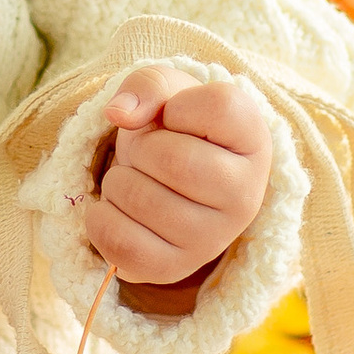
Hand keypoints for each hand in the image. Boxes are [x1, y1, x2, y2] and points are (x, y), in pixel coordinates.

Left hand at [79, 71, 274, 312]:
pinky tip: (116, 209)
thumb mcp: (168, 91)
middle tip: (148, 154)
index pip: (219, 107)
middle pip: (174, 160)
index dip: (179, 105)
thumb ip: (147, 84)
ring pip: (141, 199)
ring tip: (137, 180)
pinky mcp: (176, 268)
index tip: (177, 118)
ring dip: (118, 181)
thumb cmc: (173, 129)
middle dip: (141, 147)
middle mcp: (246, 195)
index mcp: (253, 141)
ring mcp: (213, 239)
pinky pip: (121, 244)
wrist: (166, 181)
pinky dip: (100, 218)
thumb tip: (119, 113)